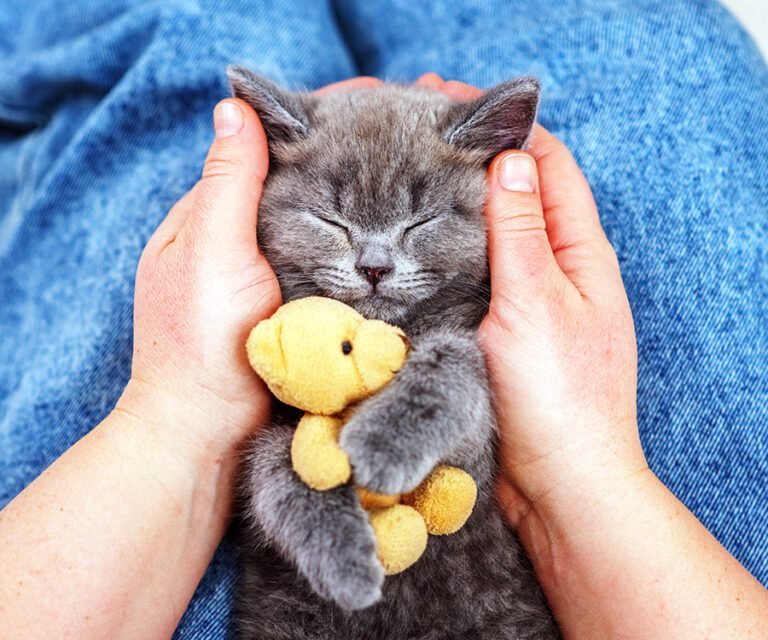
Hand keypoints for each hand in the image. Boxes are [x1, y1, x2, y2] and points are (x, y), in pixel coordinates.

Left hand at [119, 77, 382, 463]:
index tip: (372, 107)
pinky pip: (328, 265)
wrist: (207, 432)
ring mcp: (267, 276)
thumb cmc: (198, 341)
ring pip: (318, 224)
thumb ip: (231, 180)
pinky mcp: (292, 309)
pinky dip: (354, 248)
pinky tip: (390, 237)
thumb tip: (238, 101)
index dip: (317, 124)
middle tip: (407, 139)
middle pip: (298, 182)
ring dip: (355, 202)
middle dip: (346, 159)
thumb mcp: (211, 249)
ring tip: (411, 175)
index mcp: (211, 215)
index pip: (268, 147)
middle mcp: (239, 240)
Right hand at [415, 73, 645, 522]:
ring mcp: (530, 300)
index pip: (546, 164)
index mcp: (578, 252)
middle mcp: (558, 269)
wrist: (560, 482)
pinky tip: (416, 245)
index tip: (448, 102)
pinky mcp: (504, 330)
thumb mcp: (536, 302)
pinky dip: (452, 250)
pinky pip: (478, 274)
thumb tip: (510, 160)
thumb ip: (521, 232)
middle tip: (415, 135)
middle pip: (519, 193)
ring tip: (407, 178)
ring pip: (493, 234)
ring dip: (458, 203)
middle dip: (473, 158)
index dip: (503, 127)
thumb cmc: (559, 396)